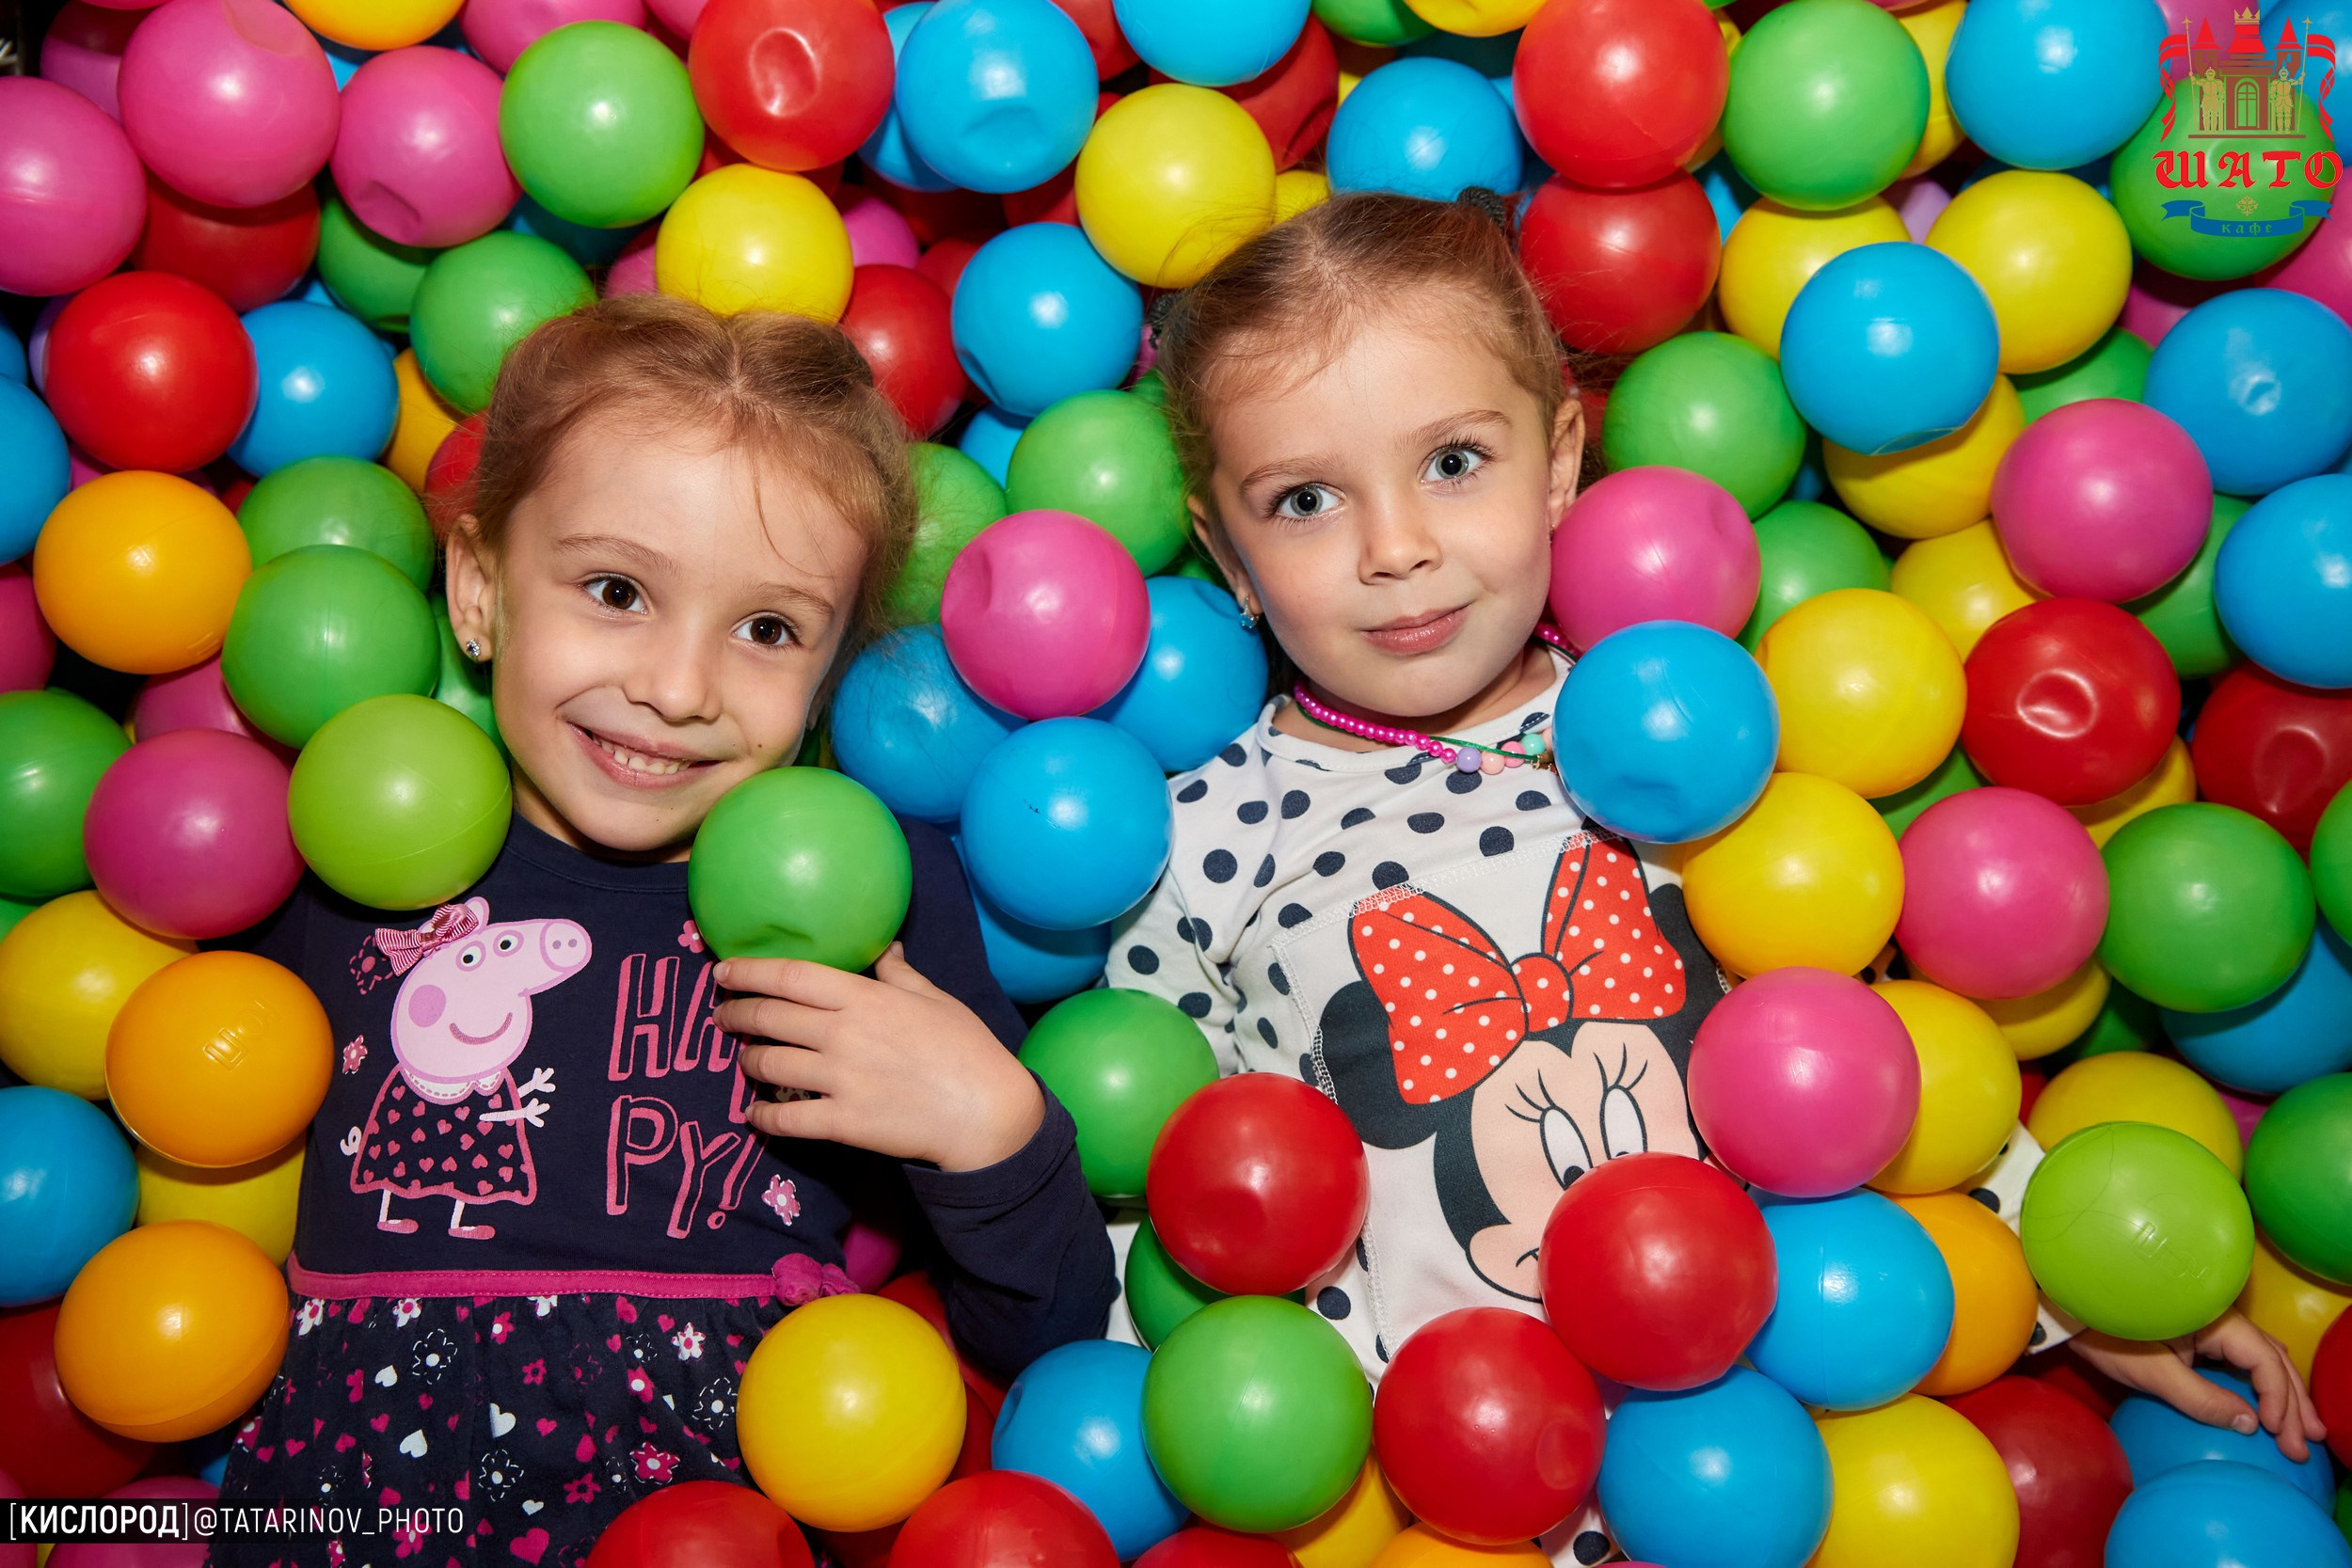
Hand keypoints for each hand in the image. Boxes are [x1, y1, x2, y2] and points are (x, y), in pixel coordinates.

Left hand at [716, 944, 1044, 1173]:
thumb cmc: (967, 1050)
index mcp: (864, 998)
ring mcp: (839, 1079)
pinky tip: (753, 1113)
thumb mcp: (935, 999)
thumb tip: (885, 947)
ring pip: (769, 1065)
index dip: (749, 972)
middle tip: (722, 1016)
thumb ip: (899, 973)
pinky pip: (785, 1119)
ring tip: (745, 1059)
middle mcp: (843, 1034)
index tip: (724, 972)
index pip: (790, 976)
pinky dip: (761, 1116)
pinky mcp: (841, 1122)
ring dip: (748, 1061)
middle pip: (769, 1018)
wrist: (986, 1113)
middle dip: (735, 1014)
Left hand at [2071, 1310, 2328, 1461]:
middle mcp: (2222, 1318)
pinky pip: (2241, 1360)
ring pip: (2262, 1359)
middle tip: (2304, 1444)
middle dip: (2293, 1402)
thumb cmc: (2105, 1335)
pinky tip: (2266, 1407)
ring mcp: (2212, 1325)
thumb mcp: (2152, 1373)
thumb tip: (2249, 1425)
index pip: (2264, 1360)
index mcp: (2216, 1319)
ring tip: (2302, 1431)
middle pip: (2272, 1360)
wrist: (2072, 1310)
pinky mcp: (2199, 1335)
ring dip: (2284, 1393)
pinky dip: (2260, 1384)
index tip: (2276, 1432)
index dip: (2278, 1398)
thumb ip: (2201, 1398)